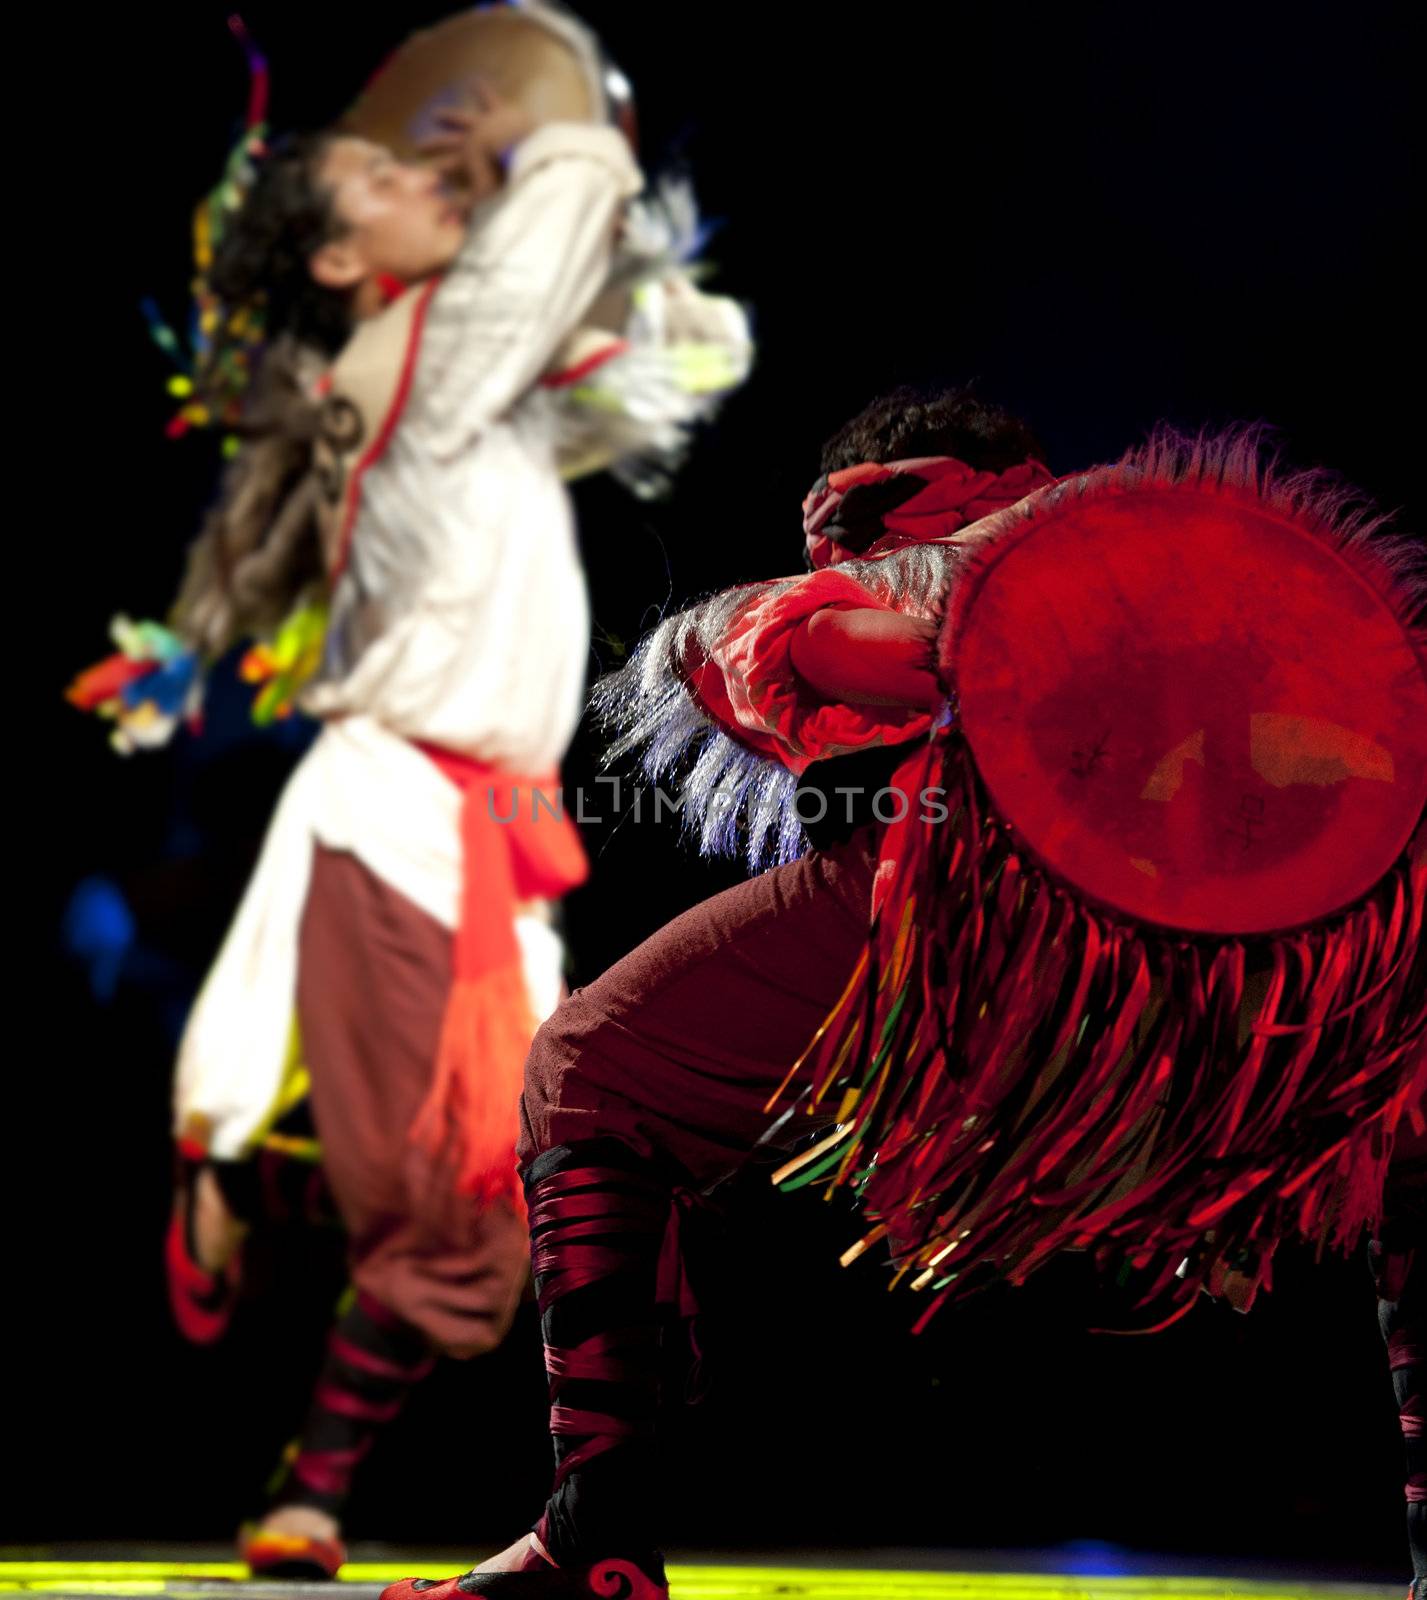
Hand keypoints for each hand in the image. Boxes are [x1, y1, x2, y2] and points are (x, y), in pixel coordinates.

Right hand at [415, 78, 536, 204]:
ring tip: (436, 114)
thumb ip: (464, 208)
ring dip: (449, 116)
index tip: (421, 176)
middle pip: (447, 141)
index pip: (447, 167)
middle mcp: (470, 138)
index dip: (435, 172)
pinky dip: (482, 90)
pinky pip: (489, 99)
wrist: (519, 147)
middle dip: (432, 145)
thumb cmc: (505, 174)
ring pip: (462, 118)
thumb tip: (443, 224)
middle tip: (417, 145)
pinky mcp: (500, 112)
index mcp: (468, 159)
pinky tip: (475, 80)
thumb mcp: (484, 195)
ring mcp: (483, 123)